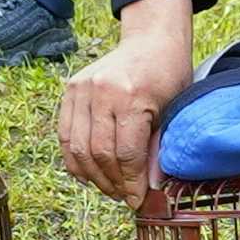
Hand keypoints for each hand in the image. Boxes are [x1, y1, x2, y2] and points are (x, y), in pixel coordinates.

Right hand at [54, 2, 199, 200]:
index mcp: (130, 96)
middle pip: (99, 154)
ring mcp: (82, 88)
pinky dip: (74, 158)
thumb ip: (158, 148)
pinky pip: (66, 134)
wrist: (151, 40)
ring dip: (92, 175)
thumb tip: (150, 188)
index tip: (137, 200)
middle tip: (123, 197)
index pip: (126, 154)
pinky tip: (88, 173)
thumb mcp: (174, 110)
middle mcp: (101, 91)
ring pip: (78, 148)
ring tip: (109, 188)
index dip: (131, 183)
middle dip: (112, 183)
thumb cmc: (169, 75)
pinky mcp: (71, 88)